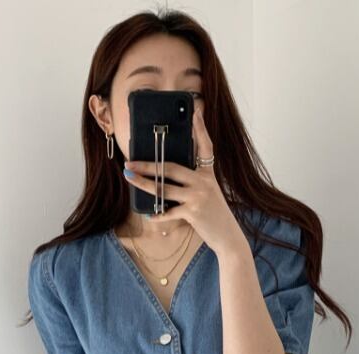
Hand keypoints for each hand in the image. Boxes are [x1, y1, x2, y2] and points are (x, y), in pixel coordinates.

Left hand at [122, 107, 243, 256]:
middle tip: (130, 162)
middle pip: (171, 168)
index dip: (200, 129)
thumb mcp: (208, 192)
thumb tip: (166, 175)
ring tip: (130, 178)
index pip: (205, 146)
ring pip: (164, 188)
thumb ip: (193, 182)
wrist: (228, 235)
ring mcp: (198, 197)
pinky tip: (148, 215)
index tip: (195, 112)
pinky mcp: (193, 212)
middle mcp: (203, 182)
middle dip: (148, 165)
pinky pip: (169, 212)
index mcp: (208, 173)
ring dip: (144, 184)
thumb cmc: (214, 214)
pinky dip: (158, 215)